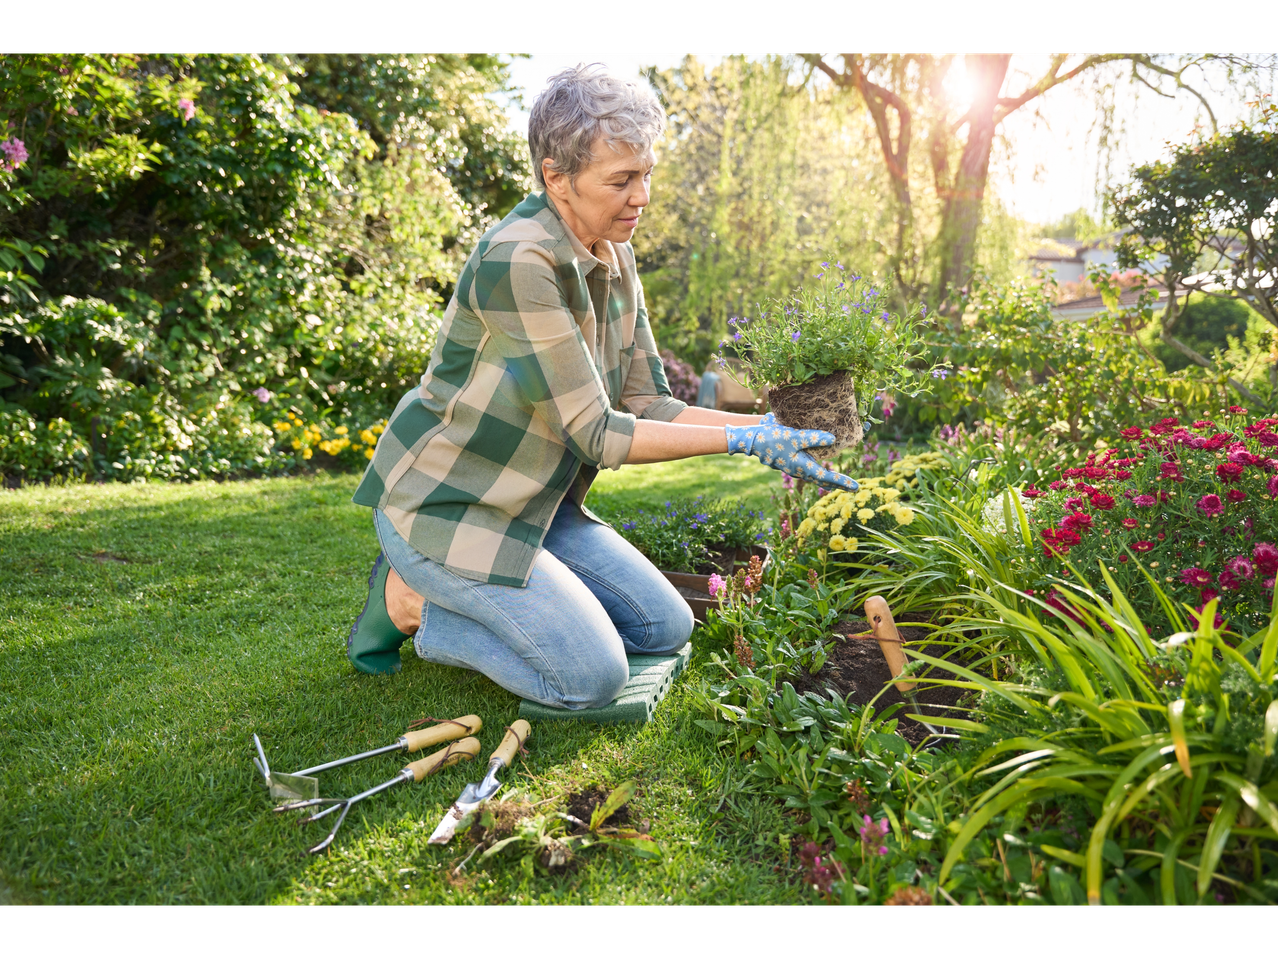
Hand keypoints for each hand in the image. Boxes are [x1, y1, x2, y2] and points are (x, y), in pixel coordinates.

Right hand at [725, 413, 858, 491]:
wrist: (751, 440)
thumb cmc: (772, 438)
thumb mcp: (794, 436)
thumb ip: (814, 438)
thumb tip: (833, 439)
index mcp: (802, 467)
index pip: (826, 477)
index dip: (842, 481)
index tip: (856, 487)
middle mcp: (799, 470)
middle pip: (822, 479)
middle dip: (837, 483)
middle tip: (853, 487)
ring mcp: (793, 467)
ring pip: (814, 476)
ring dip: (826, 479)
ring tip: (838, 482)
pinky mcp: (789, 461)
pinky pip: (807, 469)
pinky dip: (816, 471)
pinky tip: (818, 467)